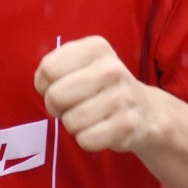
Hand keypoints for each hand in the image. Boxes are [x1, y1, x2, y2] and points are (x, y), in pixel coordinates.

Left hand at [35, 36, 158, 153]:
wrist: (144, 110)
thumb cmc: (101, 86)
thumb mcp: (82, 63)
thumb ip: (55, 67)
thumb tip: (42, 84)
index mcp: (96, 48)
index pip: (49, 69)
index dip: (45, 84)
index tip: (58, 86)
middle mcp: (111, 69)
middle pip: (56, 96)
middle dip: (55, 107)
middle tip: (69, 106)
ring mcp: (121, 97)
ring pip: (70, 121)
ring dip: (72, 124)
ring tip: (87, 117)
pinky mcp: (126, 125)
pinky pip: (86, 140)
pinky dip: (86, 140)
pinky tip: (98, 129)